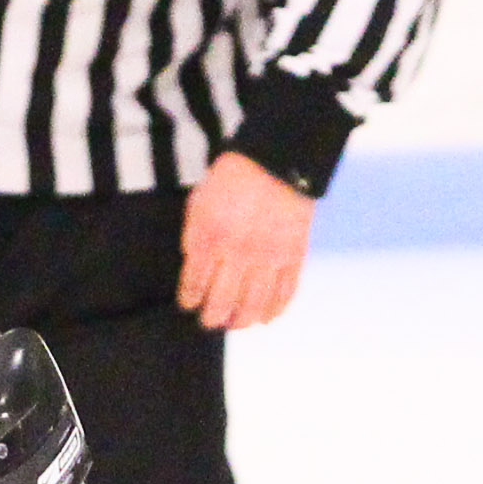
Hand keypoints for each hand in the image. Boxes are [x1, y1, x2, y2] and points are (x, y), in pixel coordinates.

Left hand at [177, 152, 313, 330]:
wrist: (276, 159)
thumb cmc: (233, 177)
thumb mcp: (200, 201)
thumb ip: (194, 235)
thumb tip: (194, 264)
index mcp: (211, 237)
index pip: (195, 284)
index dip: (190, 299)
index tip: (189, 305)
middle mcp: (239, 253)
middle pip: (222, 302)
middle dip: (212, 318)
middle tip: (209, 321)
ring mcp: (268, 257)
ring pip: (253, 305)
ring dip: (241, 321)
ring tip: (235, 324)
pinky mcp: (293, 255)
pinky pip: (284, 294)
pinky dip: (275, 311)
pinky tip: (266, 318)